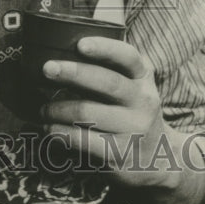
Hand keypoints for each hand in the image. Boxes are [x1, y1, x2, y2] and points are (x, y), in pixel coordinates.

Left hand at [40, 37, 204, 203]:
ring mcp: (133, 129)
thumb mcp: (133, 86)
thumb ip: (110, 67)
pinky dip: (59, 132)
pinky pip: (82, 139)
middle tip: (47, 69)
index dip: (104, 48)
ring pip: (88, 112)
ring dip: (57, 108)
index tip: (80, 44)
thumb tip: (63, 49)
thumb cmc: (132, 112)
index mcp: (143, 78)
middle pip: (107, 83)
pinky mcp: (119, 154)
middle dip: (73, 73)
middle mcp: (143, 102)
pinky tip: (49, 129)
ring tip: (43, 109)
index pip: (128, 57)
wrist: (161, 159)